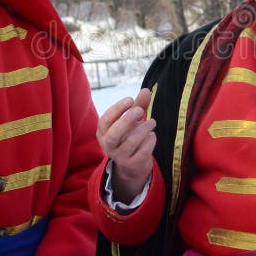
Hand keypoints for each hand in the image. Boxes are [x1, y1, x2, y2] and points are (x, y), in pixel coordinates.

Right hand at [97, 88, 155, 202]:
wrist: (132, 165)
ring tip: (152, 122)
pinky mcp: (132, 164)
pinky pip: (142, 152)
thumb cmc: (129, 135)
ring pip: (131, 142)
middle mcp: (108, 145)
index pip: (105, 120)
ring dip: (144, 129)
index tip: (130, 99)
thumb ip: (138, 105)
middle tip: (140, 110)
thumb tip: (147, 90)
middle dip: (127, 120)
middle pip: (114, 134)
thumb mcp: (131, 120)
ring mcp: (119, 157)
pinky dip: (150, 141)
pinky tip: (152, 136)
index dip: (117, 109)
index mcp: (103, 132)